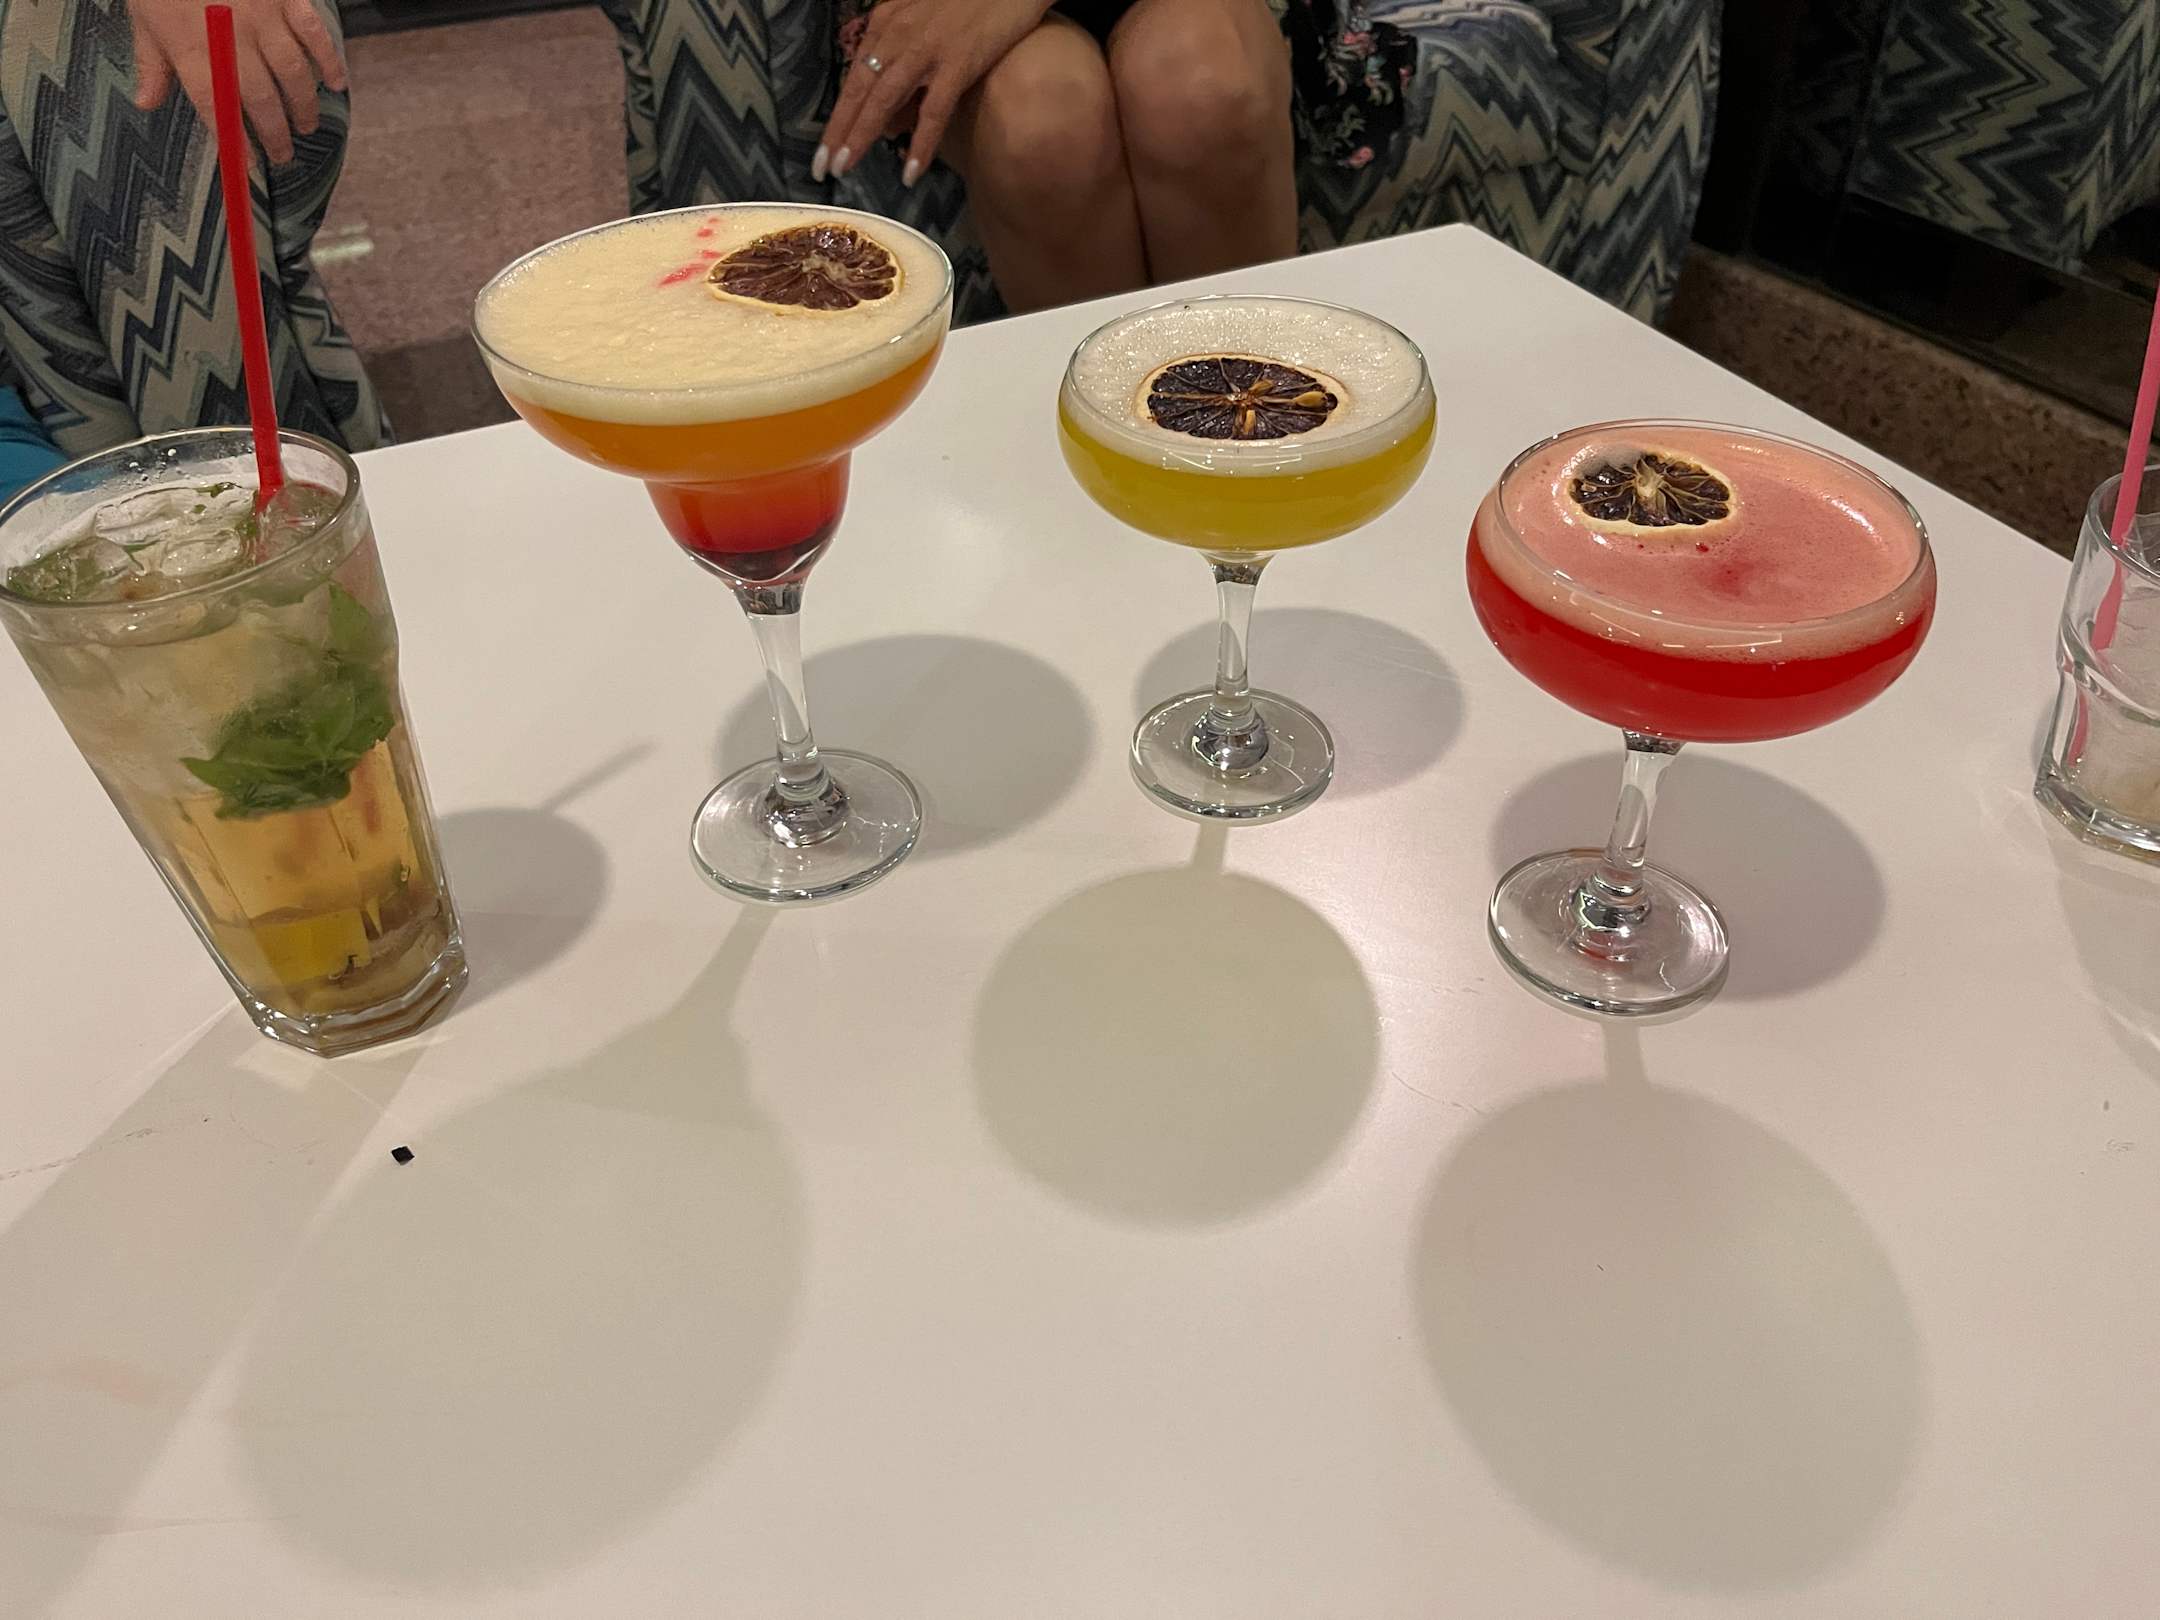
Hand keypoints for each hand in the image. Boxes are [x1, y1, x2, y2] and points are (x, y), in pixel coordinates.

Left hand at [130, 0, 347, 165]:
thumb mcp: (144, 15)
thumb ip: (151, 61)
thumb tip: (147, 103)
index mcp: (192, 47)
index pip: (218, 107)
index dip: (237, 142)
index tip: (249, 166)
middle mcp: (232, 39)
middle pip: (260, 99)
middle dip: (276, 133)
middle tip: (284, 153)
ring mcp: (264, 18)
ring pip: (293, 75)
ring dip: (304, 106)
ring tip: (306, 125)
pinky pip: (315, 34)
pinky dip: (329, 61)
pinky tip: (336, 83)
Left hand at [815, 0, 1052, 186]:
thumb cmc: (968, 4)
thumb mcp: (923, 25)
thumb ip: (903, 62)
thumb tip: (891, 118)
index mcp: (887, 25)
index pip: (854, 79)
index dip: (838, 118)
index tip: (823, 151)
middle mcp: (899, 36)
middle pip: (861, 91)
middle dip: (839, 131)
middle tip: (825, 167)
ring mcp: (927, 50)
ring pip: (885, 99)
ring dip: (863, 135)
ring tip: (847, 166)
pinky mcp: (958, 62)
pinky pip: (934, 110)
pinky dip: (921, 143)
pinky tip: (911, 172)